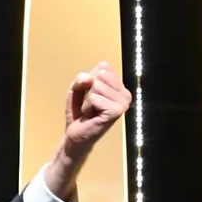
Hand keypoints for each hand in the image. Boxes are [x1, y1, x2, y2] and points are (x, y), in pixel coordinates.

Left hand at [43, 61, 130, 198]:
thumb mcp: (77, 89)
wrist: (76, 135)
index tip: (90, 95)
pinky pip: (95, 97)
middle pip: (100, 75)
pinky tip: (92, 116)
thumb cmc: (79, 112)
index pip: (103, 67)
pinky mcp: (117, 111)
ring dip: (87, 100)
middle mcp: (125, 93)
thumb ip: (81, 78)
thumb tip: (90, 78)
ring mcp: (123, 103)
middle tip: (90, 105)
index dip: (89, 80)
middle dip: (88, 90)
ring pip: (97, 86)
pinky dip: (87, 106)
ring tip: (91, 111)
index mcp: (120, 86)